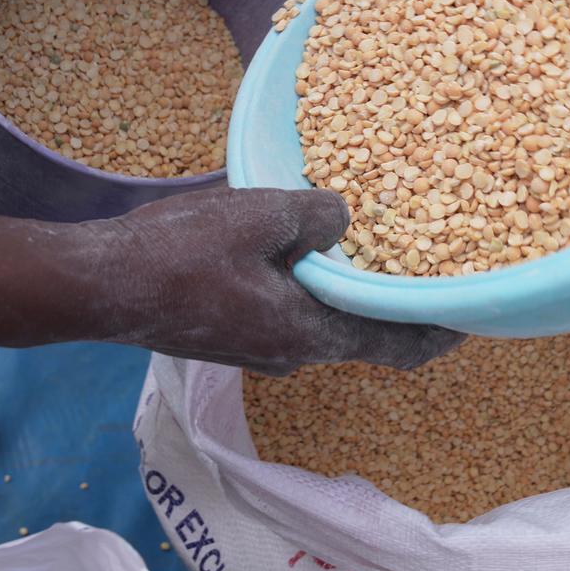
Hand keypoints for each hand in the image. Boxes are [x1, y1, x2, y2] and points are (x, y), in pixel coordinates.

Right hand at [0, 189, 464, 373]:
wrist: (95, 284)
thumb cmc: (176, 253)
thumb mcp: (256, 216)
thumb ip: (314, 215)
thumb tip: (345, 217)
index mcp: (306, 335)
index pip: (394, 347)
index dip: (438, 334)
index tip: (474, 317)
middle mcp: (289, 354)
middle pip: (361, 333)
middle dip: (394, 302)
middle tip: (429, 261)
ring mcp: (257, 349)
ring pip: (321, 320)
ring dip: (347, 290)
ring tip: (373, 246)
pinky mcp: (231, 333)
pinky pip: (288, 311)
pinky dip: (311, 285)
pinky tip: (309, 247)